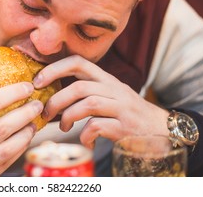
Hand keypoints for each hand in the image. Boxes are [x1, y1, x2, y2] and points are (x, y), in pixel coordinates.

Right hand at [0, 82, 42, 175]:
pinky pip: (4, 164)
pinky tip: (24, 141)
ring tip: (34, 122)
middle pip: (3, 127)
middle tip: (37, 104)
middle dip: (25, 113)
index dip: (10, 93)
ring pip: (8, 148)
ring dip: (25, 134)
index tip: (25, 87)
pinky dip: (17, 151)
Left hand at [33, 55, 168, 147]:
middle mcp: (114, 89)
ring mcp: (121, 107)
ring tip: (63, 128)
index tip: (38, 81)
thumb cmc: (128, 114)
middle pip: (79, 86)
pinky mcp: (126, 126)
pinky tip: (85, 141)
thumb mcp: (110, 95)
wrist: (164, 130)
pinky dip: (85, 135)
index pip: (79, 62)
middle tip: (45, 113)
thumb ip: (88, 91)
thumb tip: (54, 97)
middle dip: (56, 99)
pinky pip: (98, 126)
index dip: (55, 68)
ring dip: (68, 117)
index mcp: (107, 79)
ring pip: (88, 103)